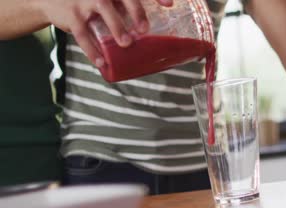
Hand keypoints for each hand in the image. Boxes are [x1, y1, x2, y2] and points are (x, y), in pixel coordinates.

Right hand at [36, 0, 172, 66]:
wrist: (52, 1)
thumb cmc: (88, 2)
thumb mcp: (106, 1)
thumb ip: (125, 9)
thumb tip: (152, 30)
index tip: (170, 4)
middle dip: (136, 10)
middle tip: (144, 29)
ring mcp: (84, 1)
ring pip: (102, 10)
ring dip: (116, 27)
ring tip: (126, 43)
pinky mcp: (71, 15)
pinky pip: (83, 34)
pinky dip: (92, 50)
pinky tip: (102, 62)